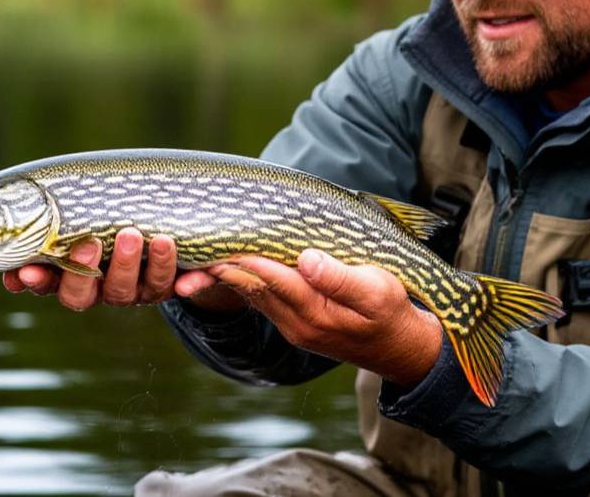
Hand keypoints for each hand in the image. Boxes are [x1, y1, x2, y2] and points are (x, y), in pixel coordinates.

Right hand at [2, 227, 242, 311]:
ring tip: (134, 233)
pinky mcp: (168, 285)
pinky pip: (173, 286)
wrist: (166, 228)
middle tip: (90, 243)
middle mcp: (102, 289)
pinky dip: (183, 282)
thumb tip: (25, 206)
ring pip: (128, 290)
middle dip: (83, 271)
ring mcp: (135, 290)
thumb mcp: (87, 213)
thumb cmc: (112, 215)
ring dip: (130, 264)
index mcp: (75, 274)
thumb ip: (61, 214)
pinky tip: (185, 273)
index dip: (38, 281)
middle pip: (84, 295)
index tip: (27, 269)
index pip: (49, 284)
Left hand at [209, 249, 442, 387]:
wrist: (399, 349)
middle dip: (222, 270)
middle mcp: (296, 324)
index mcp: (316, 313)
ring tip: (199, 255)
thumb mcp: (377, 291)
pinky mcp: (294, 324)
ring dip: (226, 277)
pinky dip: (243, 282)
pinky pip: (262, 300)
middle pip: (252, 290)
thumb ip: (340, 277)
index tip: (222, 240)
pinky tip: (228, 267)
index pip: (272, 279)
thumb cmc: (392, 313)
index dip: (246, 259)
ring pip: (253, 296)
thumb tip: (306, 259)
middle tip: (190, 250)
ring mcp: (293, 327)